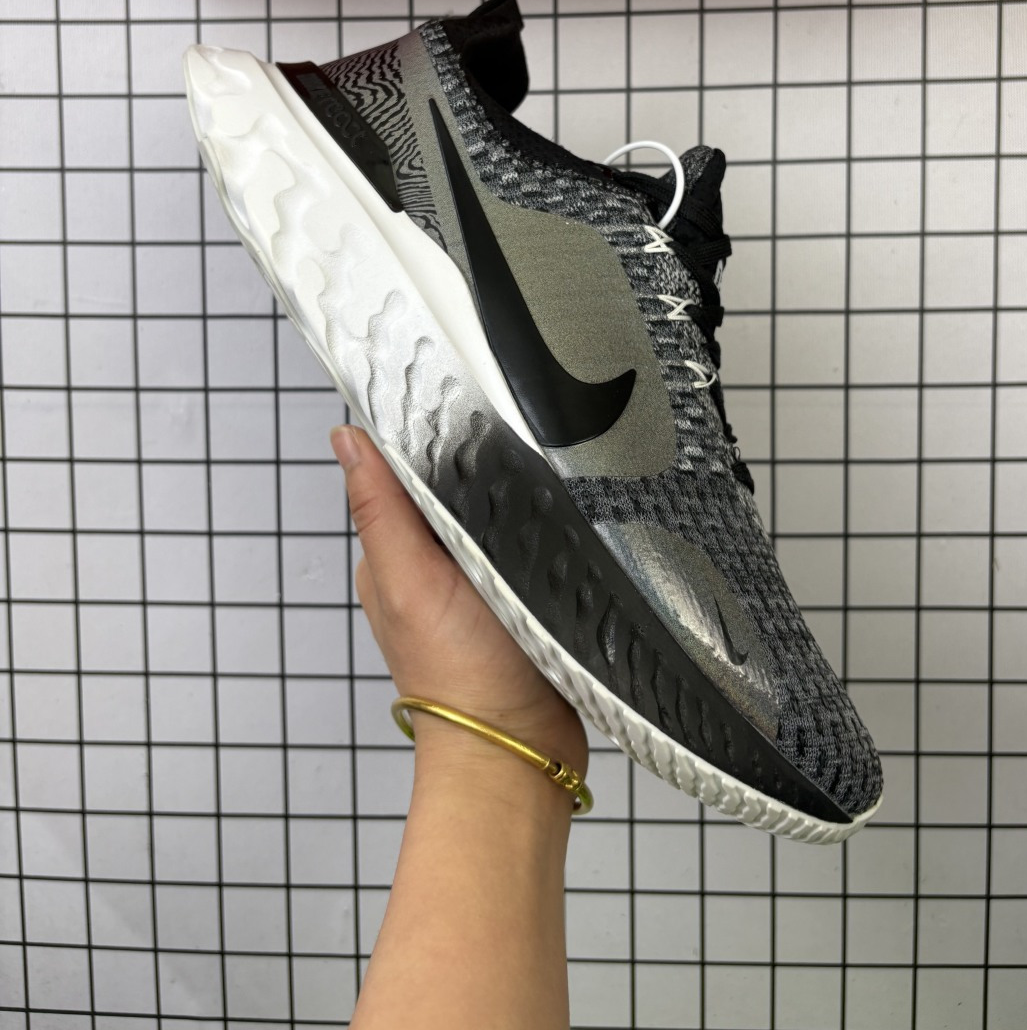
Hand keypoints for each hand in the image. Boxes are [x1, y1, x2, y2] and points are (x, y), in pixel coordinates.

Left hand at [332, 425, 587, 779]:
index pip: (401, 476)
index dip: (425, 438)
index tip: (461, 405)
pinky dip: (532, 535)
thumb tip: (344, 437)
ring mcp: (474, 587)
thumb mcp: (410, 579)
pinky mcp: (515, 602)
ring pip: (488, 518)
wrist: (518, 750)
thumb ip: (380, 509)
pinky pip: (521, 549)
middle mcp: (428, 568)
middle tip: (516, 435)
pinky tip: (553, 521)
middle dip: (474, 466)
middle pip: (448, 493)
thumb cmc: (460, 670)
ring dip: (509, 500)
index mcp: (392, 556)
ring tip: (542, 472)